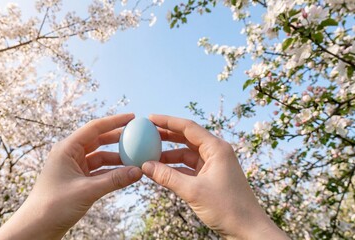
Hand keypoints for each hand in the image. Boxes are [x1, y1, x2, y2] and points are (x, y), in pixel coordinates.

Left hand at [0, 113, 142, 239]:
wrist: (36, 228)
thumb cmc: (53, 206)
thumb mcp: (87, 191)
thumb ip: (114, 180)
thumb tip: (138, 171)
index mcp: (66, 149)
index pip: (94, 128)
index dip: (114, 121)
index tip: (132, 118)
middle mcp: (70, 155)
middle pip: (98, 140)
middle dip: (118, 138)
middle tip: (137, 135)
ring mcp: (74, 168)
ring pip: (100, 157)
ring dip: (116, 158)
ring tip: (136, 158)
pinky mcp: (77, 181)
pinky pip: (98, 171)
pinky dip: (111, 171)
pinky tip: (125, 173)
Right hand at [142, 115, 288, 239]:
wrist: (248, 230)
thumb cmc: (228, 209)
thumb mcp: (193, 191)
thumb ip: (168, 177)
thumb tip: (146, 166)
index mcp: (217, 149)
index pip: (188, 127)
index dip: (168, 121)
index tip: (150, 119)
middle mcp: (216, 153)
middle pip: (187, 138)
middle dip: (166, 135)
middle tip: (146, 134)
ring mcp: (213, 165)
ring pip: (186, 154)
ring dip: (169, 155)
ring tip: (149, 155)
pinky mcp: (210, 178)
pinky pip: (189, 168)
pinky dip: (175, 169)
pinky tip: (160, 171)